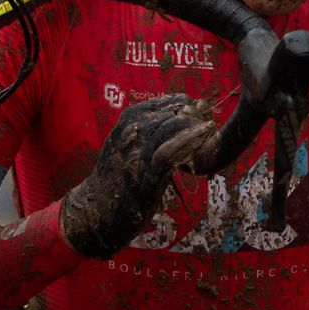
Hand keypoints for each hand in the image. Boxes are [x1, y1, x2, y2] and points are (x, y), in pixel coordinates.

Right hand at [60, 94, 214, 258]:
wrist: (99, 208)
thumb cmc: (119, 174)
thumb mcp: (128, 141)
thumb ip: (150, 128)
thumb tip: (182, 115)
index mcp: (129, 119)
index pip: (169, 101)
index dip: (190, 106)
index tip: (201, 115)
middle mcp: (132, 130)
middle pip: (174, 111)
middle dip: (197, 115)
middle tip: (209, 123)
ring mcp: (138, 150)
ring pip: (172, 125)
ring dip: (196, 126)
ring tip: (209, 128)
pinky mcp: (146, 172)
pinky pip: (171, 150)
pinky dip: (189, 142)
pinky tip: (203, 139)